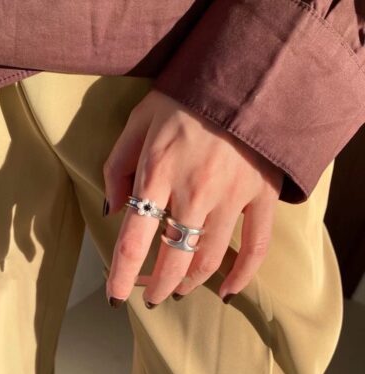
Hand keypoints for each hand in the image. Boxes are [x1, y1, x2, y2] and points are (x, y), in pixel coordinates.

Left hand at [103, 88, 283, 307]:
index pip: (134, 240)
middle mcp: (195, 191)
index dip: (122, 276)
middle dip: (159, 287)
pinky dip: (243, 275)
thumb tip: (112, 211)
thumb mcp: (138, 121)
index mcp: (158, 172)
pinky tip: (229, 291)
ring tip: (179, 290)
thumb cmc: (184, 98)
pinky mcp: (262, 196)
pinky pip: (256, 247)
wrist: (243, 75)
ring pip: (210, 259)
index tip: (115, 297)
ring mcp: (232, 196)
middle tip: (151, 296)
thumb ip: (117, 167)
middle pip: (174, 259)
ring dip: (190, 283)